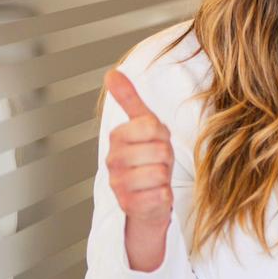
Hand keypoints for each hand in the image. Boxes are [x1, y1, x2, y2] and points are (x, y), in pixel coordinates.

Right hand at [104, 70, 174, 228]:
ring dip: (165, 176)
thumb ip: (129, 99)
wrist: (148, 198)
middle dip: (165, 156)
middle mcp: (113, 161)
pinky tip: (153, 194)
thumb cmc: (149, 160)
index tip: (155, 141)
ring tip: (155, 177)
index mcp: (117, 138)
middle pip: (158, 150)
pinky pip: (161, 194)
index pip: (150, 125)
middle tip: (157, 161)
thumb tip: (112, 73)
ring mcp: (119, 184)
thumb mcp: (144, 126)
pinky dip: (164, 195)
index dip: (161, 134)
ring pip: (160, 172)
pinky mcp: (130, 205)